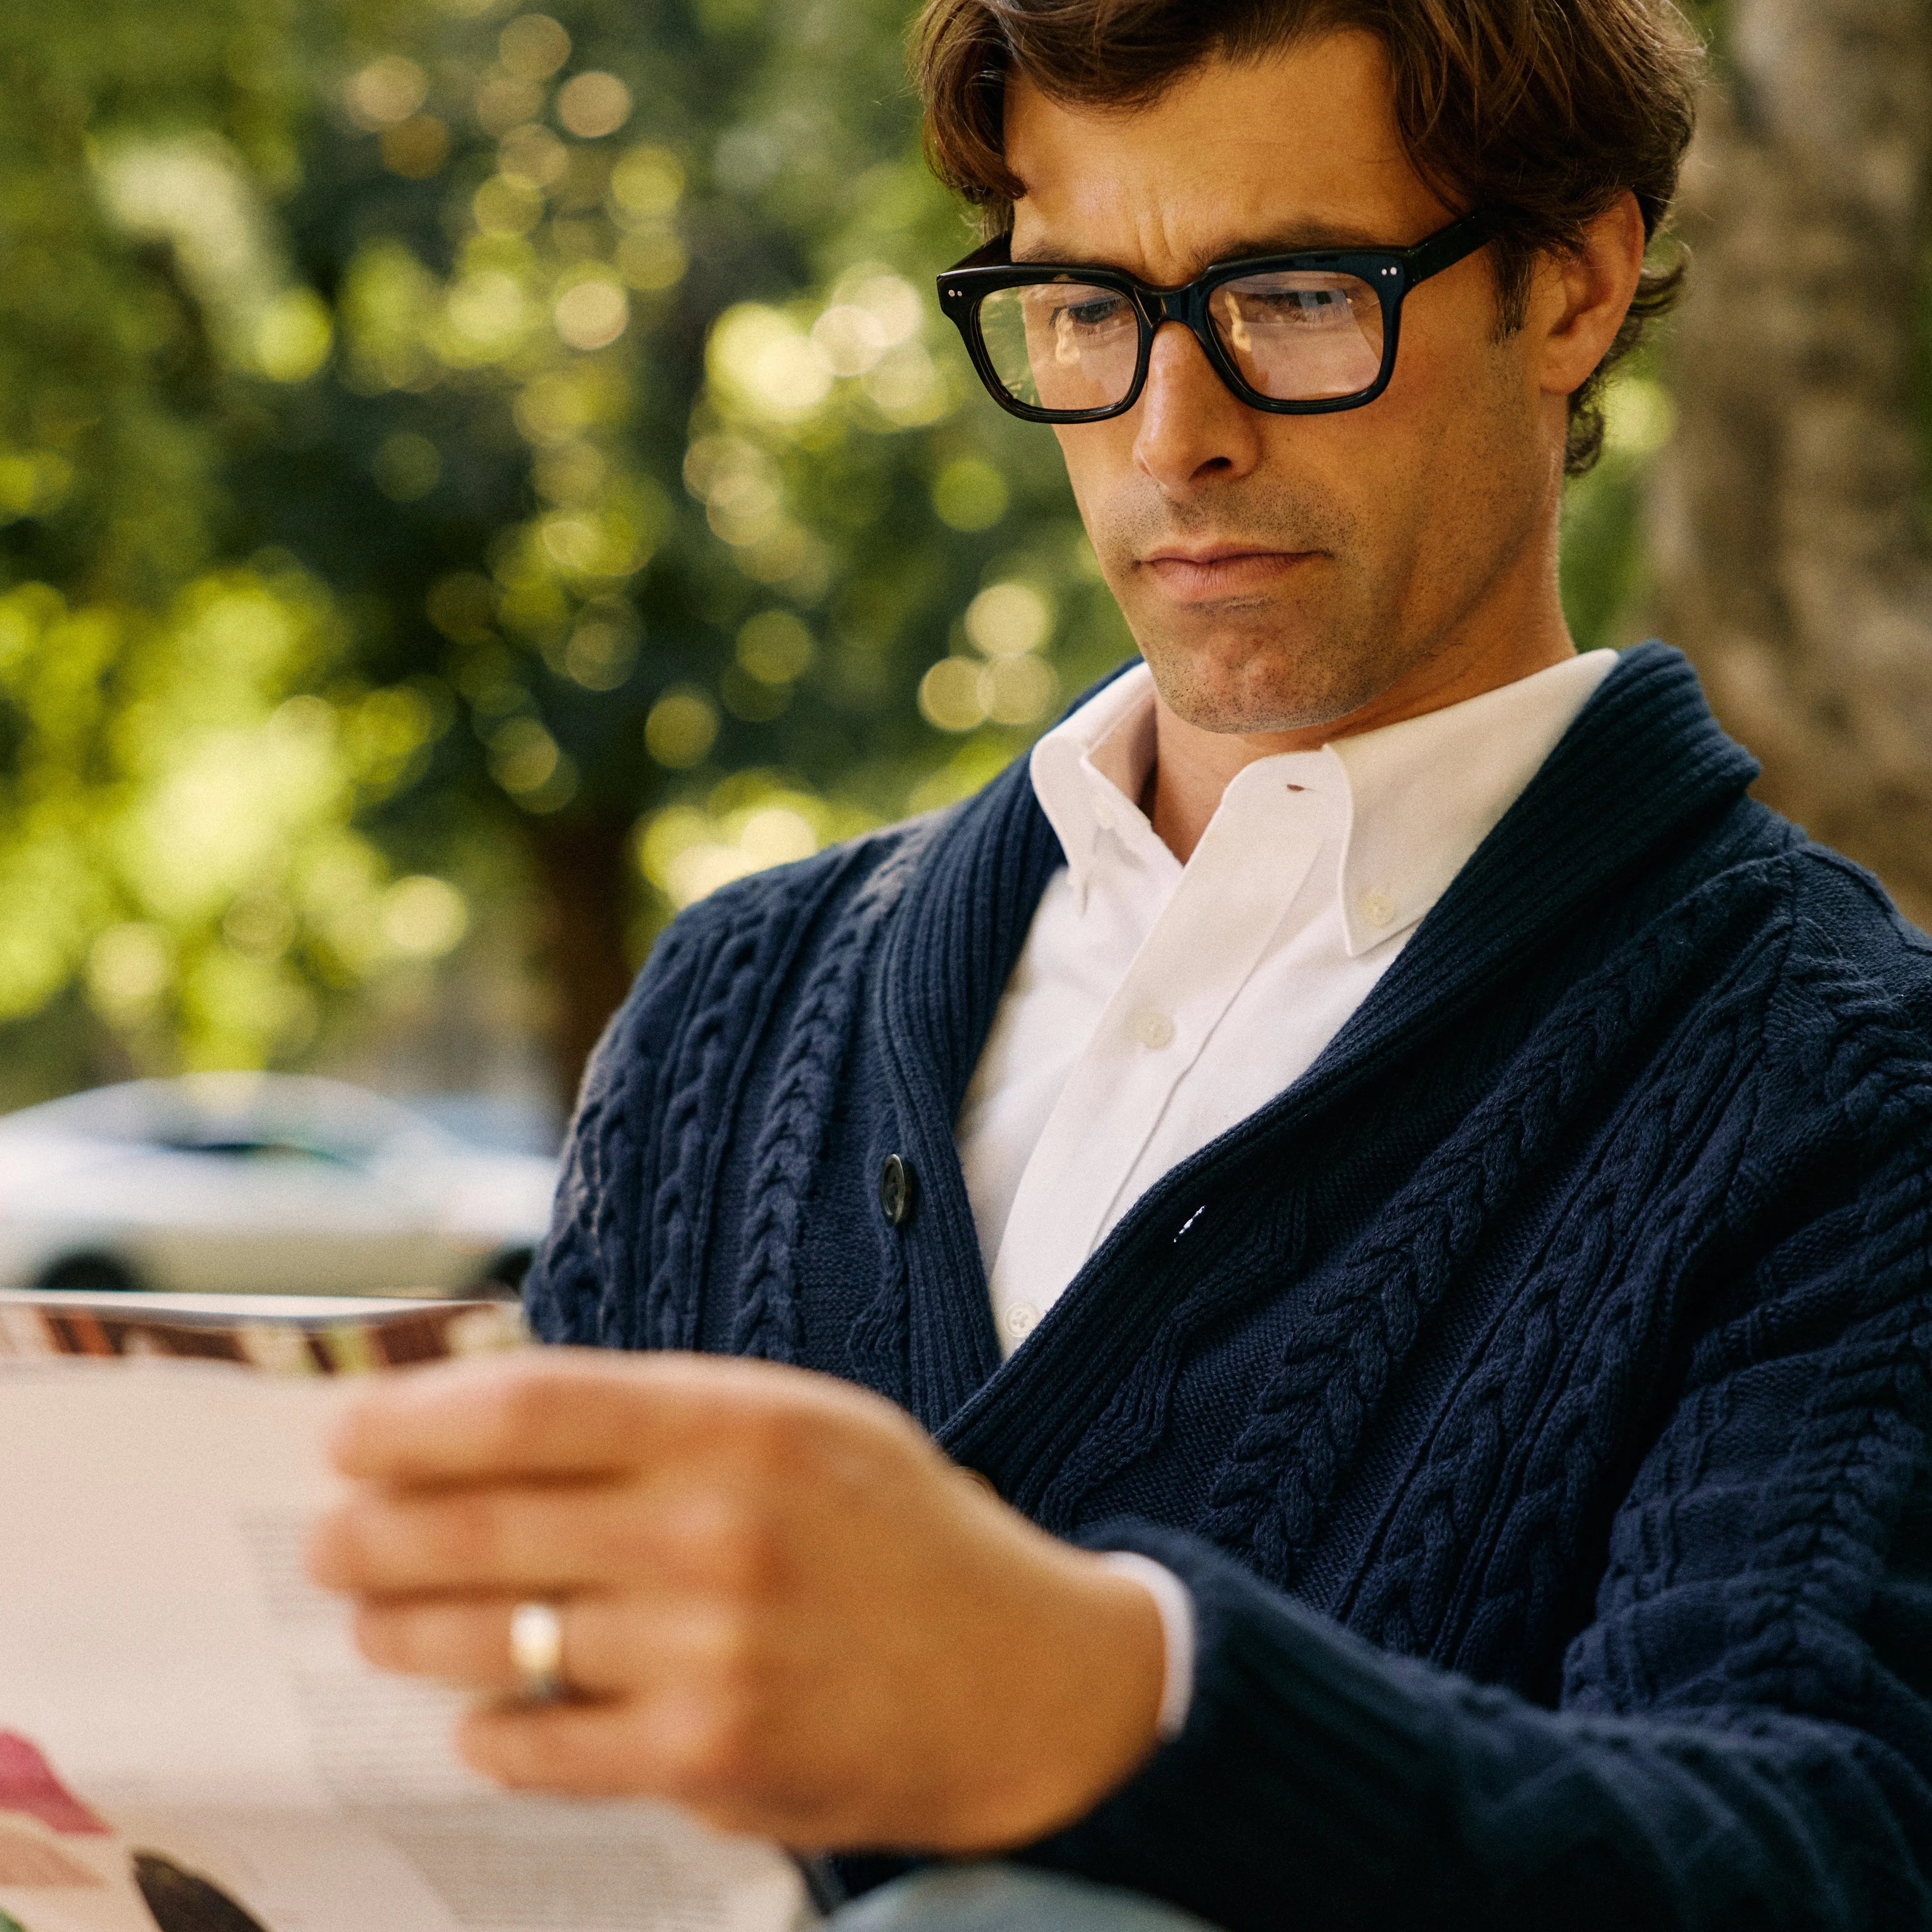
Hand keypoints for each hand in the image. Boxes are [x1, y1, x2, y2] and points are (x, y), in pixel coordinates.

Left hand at [306, 1349, 1165, 1850]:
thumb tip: (499, 1421)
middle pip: (484, 1523)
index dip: (414, 1420)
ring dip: (408, 1629)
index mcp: (741, 1422)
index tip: (346, 1435)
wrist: (1029, 1677)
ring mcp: (710, 1651)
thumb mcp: (805, 1424)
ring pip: (492, 1640)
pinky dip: (490, 1731)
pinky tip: (476, 1718)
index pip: (530, 1405)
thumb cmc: (902, 1532)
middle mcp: (718, 1529)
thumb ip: (666, 1416)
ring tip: (373, 1620)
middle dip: (373, 1532)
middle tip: (326, 1538)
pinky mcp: (710, 1758)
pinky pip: (545, 1745)